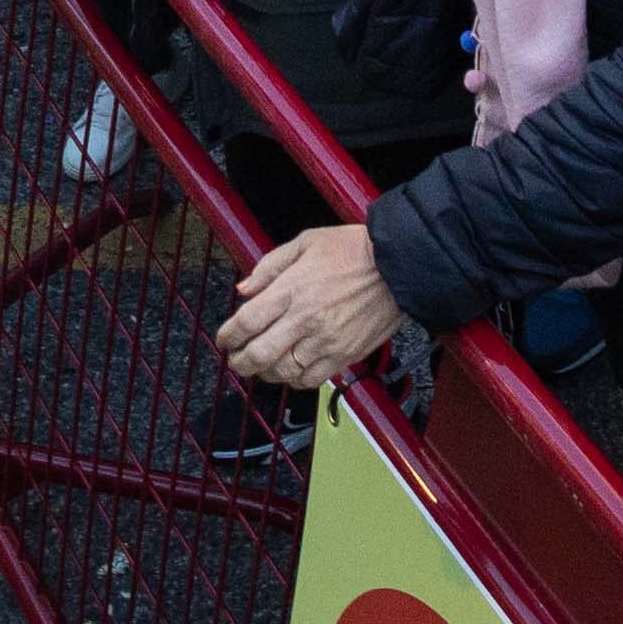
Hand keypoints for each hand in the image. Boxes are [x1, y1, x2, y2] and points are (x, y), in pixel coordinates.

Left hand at [217, 223, 404, 391]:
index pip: (247, 322)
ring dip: (266, 373)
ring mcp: (326, 340)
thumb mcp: (305, 243)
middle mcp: (305, 319)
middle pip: (259, 354)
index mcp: (291, 289)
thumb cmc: (352, 249)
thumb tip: (244, 290)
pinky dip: (295, 380)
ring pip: (283, 371)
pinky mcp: (345, 354)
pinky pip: (312, 379)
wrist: (398, 265)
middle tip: (236, 361)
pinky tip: (291, 370)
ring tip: (262, 366)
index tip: (224, 340)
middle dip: (240, 363)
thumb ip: (270, 266)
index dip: (228, 336)